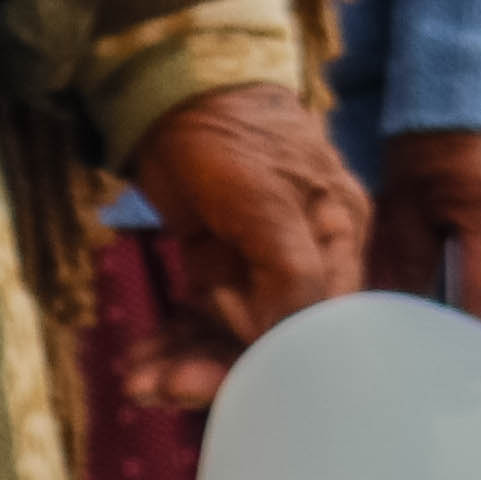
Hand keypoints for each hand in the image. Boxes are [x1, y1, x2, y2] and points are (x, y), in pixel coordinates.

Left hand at [129, 84, 370, 405]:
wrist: (171, 88)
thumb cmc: (229, 133)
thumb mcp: (265, 200)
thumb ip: (291, 272)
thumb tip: (291, 344)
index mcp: (340, 243)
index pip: (325, 324)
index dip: (284, 361)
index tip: (243, 391)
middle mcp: (306, 262)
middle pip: (275, 336)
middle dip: (223, 369)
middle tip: (167, 390)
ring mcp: (258, 266)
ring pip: (232, 334)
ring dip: (188, 364)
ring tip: (142, 386)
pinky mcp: (218, 266)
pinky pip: (200, 318)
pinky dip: (173, 343)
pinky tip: (140, 366)